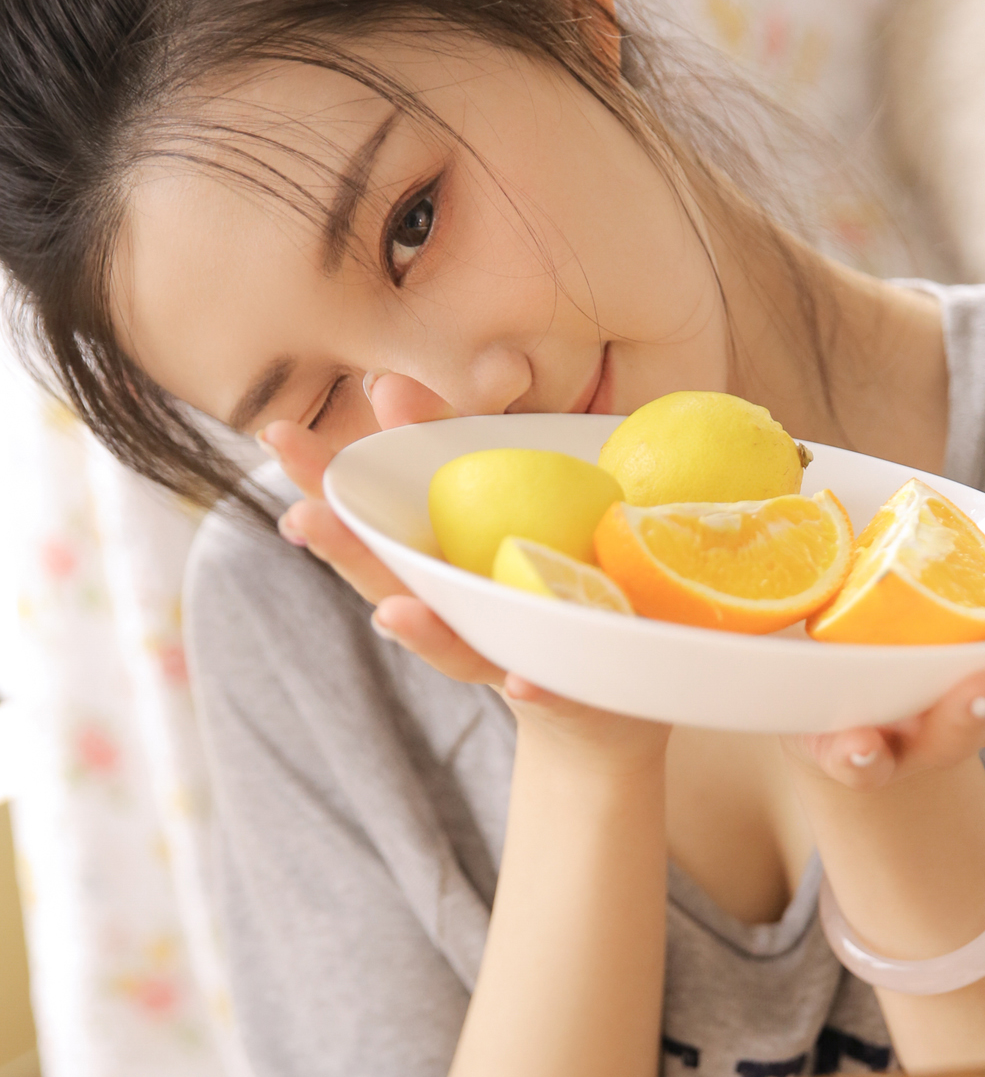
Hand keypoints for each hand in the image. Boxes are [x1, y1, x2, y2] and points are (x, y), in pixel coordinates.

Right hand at [259, 376, 669, 765]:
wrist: (616, 687)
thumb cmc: (544, 580)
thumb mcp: (500, 498)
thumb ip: (443, 446)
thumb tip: (384, 384)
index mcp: (430, 567)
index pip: (363, 520)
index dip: (319, 481)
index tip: (275, 434)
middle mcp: (451, 617)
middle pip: (388, 584)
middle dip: (345, 552)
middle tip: (301, 516)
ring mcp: (502, 657)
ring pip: (455, 648)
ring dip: (423, 633)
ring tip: (391, 612)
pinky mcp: (563, 692)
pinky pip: (549, 689)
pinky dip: (533, 687)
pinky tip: (523, 679)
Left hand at [788, 586, 984, 790]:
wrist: (832, 711)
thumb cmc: (908, 645)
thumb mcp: (954, 606)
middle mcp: (964, 719)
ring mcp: (911, 744)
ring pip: (945, 741)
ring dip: (963, 719)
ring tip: (980, 692)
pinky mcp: (848, 756)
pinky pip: (859, 766)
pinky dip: (861, 757)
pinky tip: (860, 742)